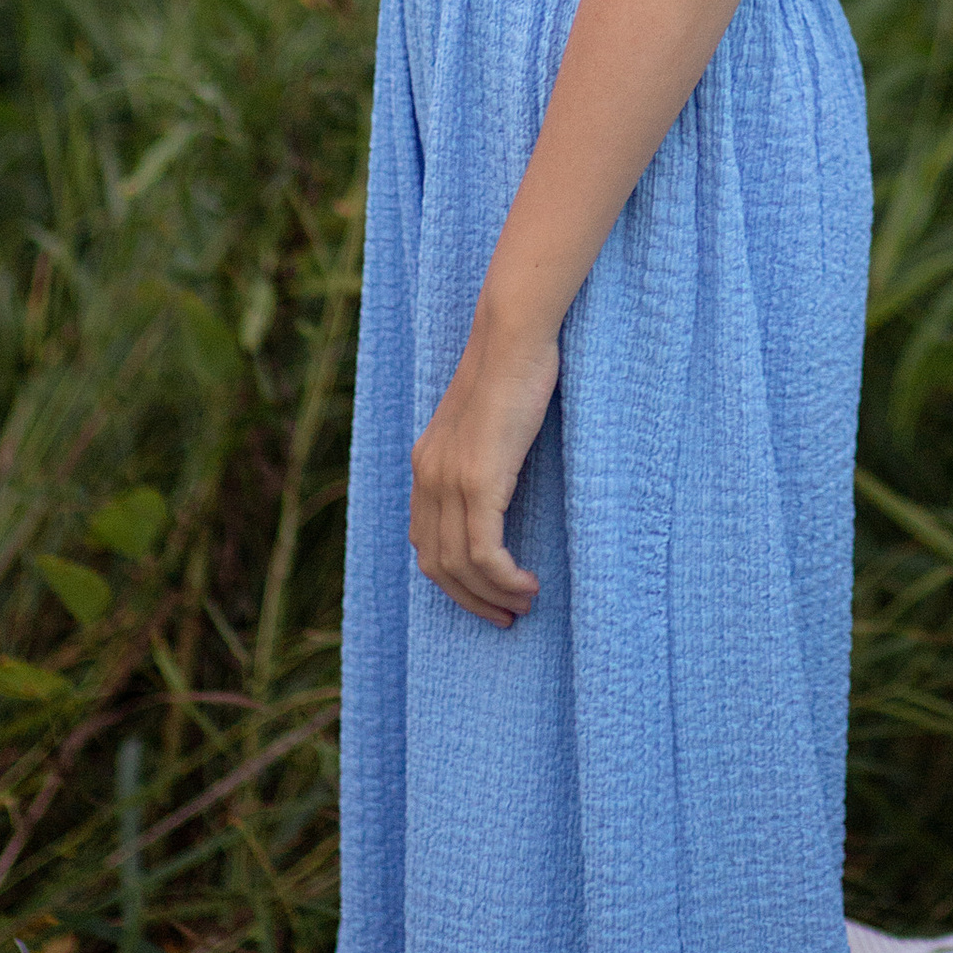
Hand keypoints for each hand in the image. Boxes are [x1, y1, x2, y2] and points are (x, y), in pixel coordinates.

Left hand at [409, 315, 560, 624]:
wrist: (513, 336)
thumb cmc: (513, 370)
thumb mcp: (486, 422)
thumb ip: (480, 454)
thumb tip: (498, 488)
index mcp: (426, 464)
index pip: (424, 542)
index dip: (453, 579)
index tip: (487, 594)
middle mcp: (428, 477)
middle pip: (436, 565)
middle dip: (471, 599)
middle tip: (507, 615)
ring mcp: (450, 480)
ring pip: (459, 566)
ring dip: (493, 596)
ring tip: (525, 603)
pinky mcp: (478, 480)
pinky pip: (483, 552)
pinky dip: (503, 578)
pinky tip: (527, 583)